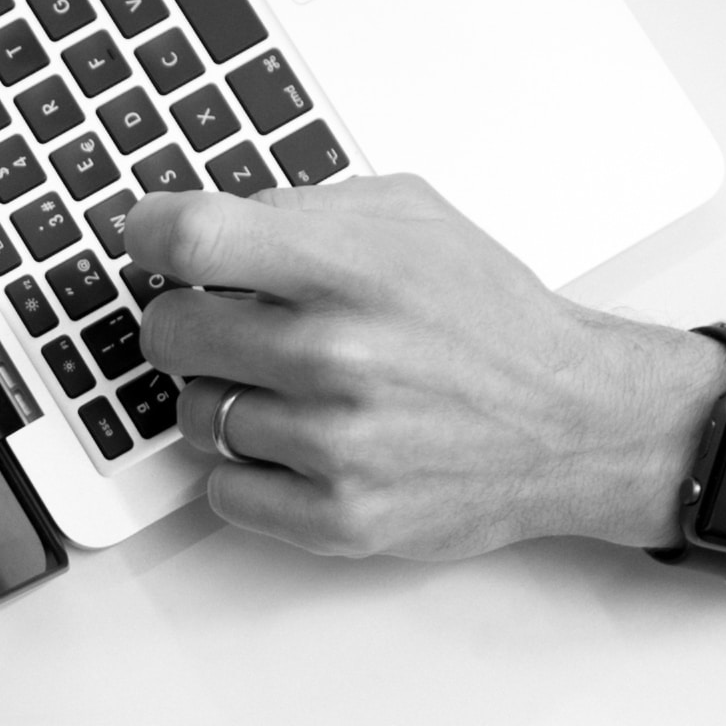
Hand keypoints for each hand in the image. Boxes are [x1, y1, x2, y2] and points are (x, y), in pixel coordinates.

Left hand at [125, 176, 725, 559]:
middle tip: (230, 323)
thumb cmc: (491, 319)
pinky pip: (223, 490)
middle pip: (167, 331)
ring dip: (227, 397)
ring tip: (290, 387)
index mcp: (349, 270)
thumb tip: (203, 221)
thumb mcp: (412, 219)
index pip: (189, 240)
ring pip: (193, 413)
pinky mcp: (337, 517)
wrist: (576, 423)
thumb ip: (302, 208)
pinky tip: (296, 443)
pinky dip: (248, 469)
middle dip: (188, 320)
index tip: (150, 238)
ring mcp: (333, 445)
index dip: (149, 233)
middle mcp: (336, 356)